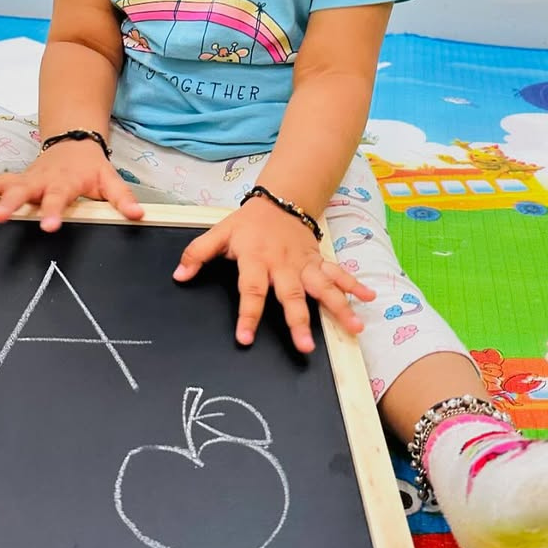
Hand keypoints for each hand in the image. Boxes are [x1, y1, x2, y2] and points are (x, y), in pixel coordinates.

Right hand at [0, 140, 143, 230]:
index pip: (59, 198)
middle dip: (10, 203)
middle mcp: (41, 180)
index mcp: (64, 182)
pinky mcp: (15, 178)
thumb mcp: (110, 179)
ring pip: (1, 183)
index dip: (53, 211)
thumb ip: (122, 198)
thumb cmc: (91, 167)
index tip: (48, 226)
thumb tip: (139, 215)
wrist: (75, 142)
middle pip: (23, 191)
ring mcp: (25, 178)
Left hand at [172, 196, 374, 352]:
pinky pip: (338, 274)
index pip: (251, 290)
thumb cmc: (248, 223)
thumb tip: (178, 275)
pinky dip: (354, 285)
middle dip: (299, 321)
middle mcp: (283, 265)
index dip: (248, 315)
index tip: (245, 338)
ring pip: (323, 287)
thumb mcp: (219, 233)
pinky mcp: (318, 261)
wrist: (280, 200)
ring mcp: (304, 264)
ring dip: (339, 307)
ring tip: (353, 327)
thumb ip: (197, 253)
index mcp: (256, 260)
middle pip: (292, 295)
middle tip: (306, 346)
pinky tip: (368, 300)